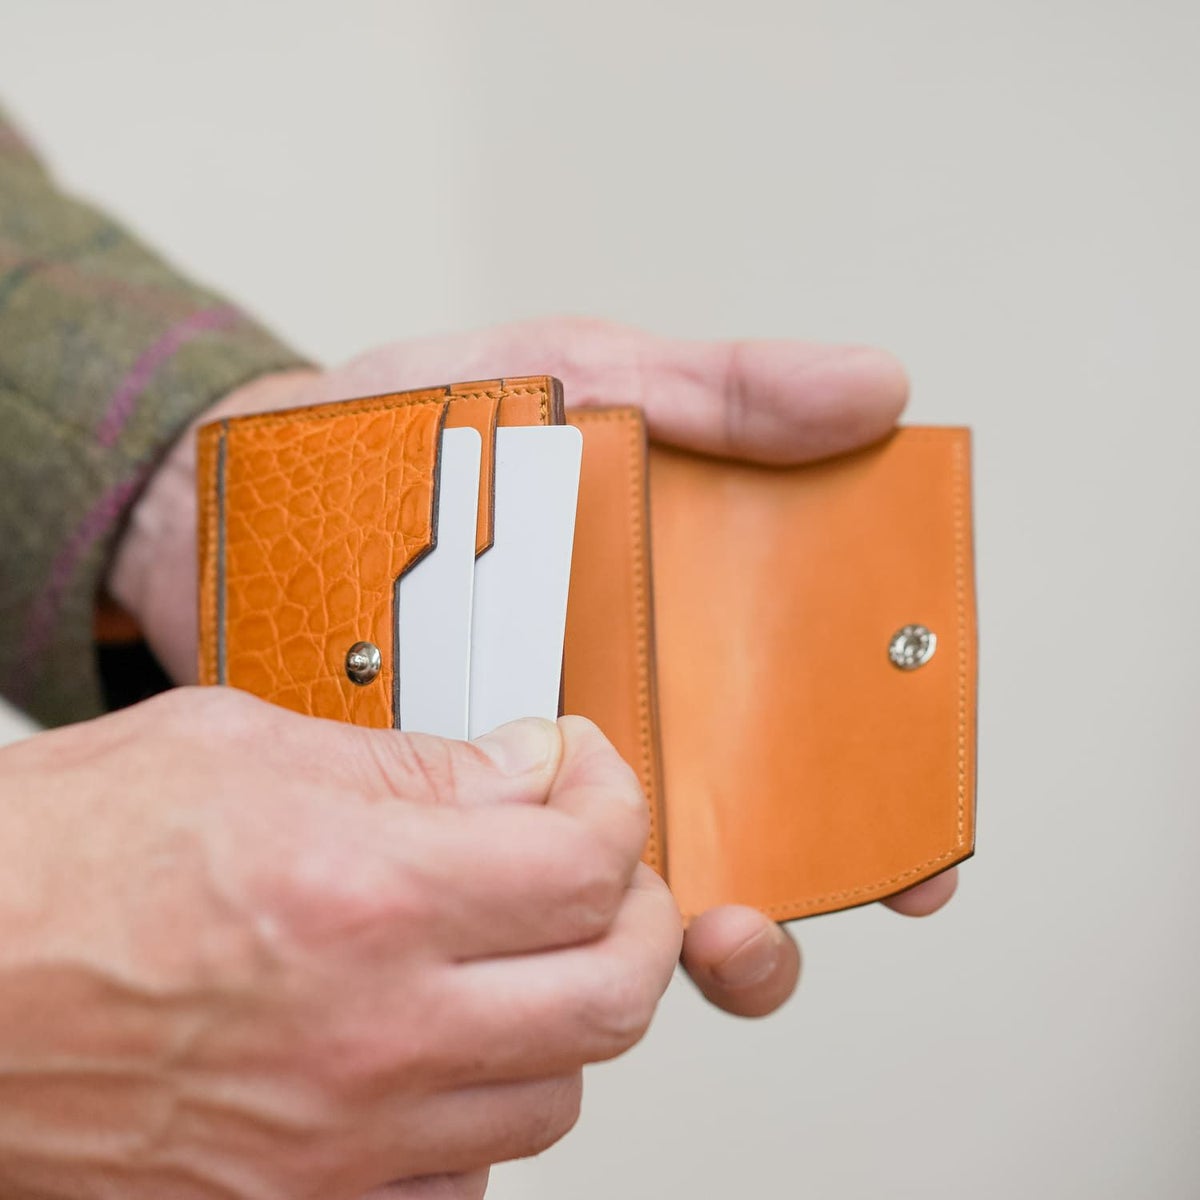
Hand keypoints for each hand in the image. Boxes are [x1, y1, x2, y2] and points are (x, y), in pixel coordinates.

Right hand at [0, 689, 680, 1197]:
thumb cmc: (49, 863)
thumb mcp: (238, 747)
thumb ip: (411, 763)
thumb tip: (524, 767)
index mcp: (360, 894)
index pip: (586, 863)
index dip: (612, 803)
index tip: (586, 780)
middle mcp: (366, 1034)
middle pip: (613, 993)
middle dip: (635, 914)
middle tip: (599, 868)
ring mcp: (336, 1145)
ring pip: (556, 1093)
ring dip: (562, 1009)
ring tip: (515, 954)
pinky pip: (465, 1182)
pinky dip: (482, 1111)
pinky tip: (442, 1051)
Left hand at [108, 316, 956, 1020]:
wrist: (249, 478)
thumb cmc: (435, 426)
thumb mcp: (585, 379)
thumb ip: (720, 394)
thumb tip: (874, 391)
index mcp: (684, 627)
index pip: (811, 735)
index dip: (885, 805)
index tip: (920, 852)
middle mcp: (622, 718)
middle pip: (734, 843)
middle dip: (773, 915)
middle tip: (752, 920)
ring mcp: (528, 774)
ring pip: (620, 893)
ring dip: (657, 937)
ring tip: (657, 929)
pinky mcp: (436, 808)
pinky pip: (491, 886)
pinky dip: (520, 920)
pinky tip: (521, 920)